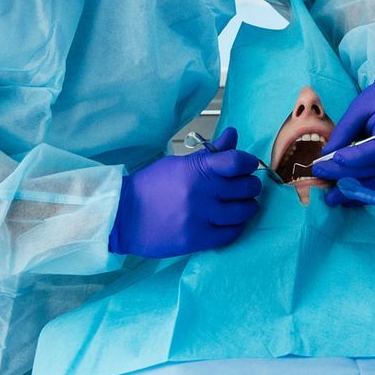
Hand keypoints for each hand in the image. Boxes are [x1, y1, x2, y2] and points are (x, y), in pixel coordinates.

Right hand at [108, 127, 263, 257]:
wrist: (123, 216)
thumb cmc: (150, 187)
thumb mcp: (178, 164)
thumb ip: (210, 153)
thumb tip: (233, 135)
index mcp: (197, 168)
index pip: (238, 161)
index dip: (249, 162)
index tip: (247, 166)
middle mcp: (201, 192)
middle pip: (246, 187)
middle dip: (250, 186)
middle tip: (245, 188)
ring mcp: (200, 217)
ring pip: (243, 212)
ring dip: (247, 207)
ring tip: (240, 206)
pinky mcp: (198, 239)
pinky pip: (231, 233)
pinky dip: (236, 227)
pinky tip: (229, 222)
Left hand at [312, 63, 374, 204]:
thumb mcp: (361, 106)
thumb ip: (344, 130)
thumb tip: (326, 153)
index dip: (355, 158)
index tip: (333, 159)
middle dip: (344, 175)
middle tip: (320, 173)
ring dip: (353, 193)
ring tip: (330, 197)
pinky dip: (365, 195)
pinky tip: (347, 198)